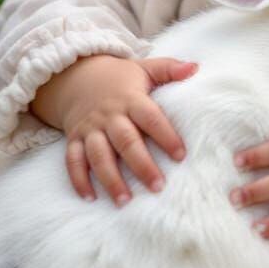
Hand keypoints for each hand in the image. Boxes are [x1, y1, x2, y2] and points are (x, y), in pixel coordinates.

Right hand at [33, 54, 197, 205]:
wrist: (75, 76)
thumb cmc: (119, 78)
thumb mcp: (144, 68)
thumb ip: (169, 69)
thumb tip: (195, 67)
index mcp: (130, 99)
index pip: (151, 118)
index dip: (166, 136)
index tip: (181, 156)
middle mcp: (109, 116)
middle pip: (125, 142)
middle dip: (141, 166)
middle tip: (158, 187)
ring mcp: (90, 129)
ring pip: (98, 155)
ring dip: (110, 179)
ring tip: (125, 201)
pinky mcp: (74, 139)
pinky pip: (73, 161)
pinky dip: (78, 179)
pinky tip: (90, 198)